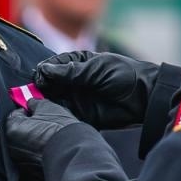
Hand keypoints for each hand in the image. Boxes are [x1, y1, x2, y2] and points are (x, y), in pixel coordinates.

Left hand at [4, 99, 95, 170]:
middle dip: (31, 125)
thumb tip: (33, 103)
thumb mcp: (48, 107)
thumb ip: (35, 103)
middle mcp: (12, 148)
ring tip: (53, 134)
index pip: (15, 114)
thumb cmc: (61, 131)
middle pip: (20, 131)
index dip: (27, 110)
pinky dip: (41, 151)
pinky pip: (34, 157)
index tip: (35, 109)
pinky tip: (53, 146)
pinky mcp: (33, 171)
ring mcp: (22, 161)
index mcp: (13, 129)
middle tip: (47, 122)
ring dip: (36, 139)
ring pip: (27, 145)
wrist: (75, 155)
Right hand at [34, 51, 162, 128]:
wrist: (145, 97)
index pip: (53, 66)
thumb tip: (44, 71)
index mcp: (78, 64)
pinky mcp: (81, 114)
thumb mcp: (97, 69)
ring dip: (45, 103)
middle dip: (41, 88)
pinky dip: (55, 116)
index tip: (39, 77)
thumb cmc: (124, 75)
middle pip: (50, 84)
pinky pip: (64, 115)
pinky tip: (49, 116)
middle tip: (35, 93)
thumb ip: (72, 71)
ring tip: (39, 106)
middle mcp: (74, 81)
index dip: (44, 71)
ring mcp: (77, 98)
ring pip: (53, 100)